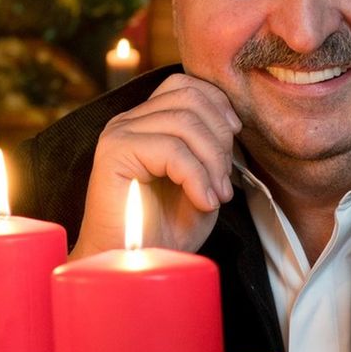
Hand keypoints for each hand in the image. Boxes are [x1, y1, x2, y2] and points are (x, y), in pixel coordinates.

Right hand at [70, 73, 241, 257]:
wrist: (133, 266)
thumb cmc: (165, 231)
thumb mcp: (200, 181)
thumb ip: (211, 148)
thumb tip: (232, 123)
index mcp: (147, 122)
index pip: (186, 86)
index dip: (218, 106)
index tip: (235, 140)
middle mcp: (129, 121)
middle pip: (190, 99)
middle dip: (220, 138)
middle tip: (225, 182)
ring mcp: (119, 133)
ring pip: (184, 122)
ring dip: (212, 161)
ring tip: (216, 196)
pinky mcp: (115, 152)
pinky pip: (171, 150)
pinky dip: (197, 177)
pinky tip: (203, 202)